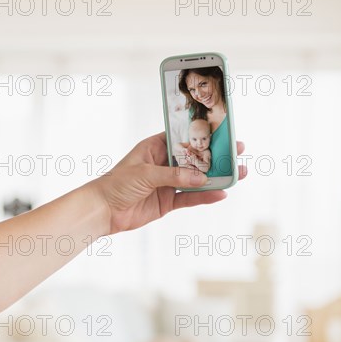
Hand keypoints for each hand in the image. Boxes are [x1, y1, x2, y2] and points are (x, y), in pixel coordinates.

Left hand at [90, 132, 246, 233]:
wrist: (102, 211)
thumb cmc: (116, 184)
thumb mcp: (145, 174)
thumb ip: (174, 175)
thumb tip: (201, 177)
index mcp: (154, 147)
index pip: (182, 137)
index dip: (202, 134)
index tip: (222, 131)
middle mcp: (163, 164)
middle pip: (194, 158)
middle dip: (215, 156)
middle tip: (237, 151)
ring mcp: (166, 183)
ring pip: (196, 179)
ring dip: (215, 177)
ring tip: (238, 173)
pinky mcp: (167, 202)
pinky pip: (190, 198)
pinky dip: (205, 196)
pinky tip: (221, 193)